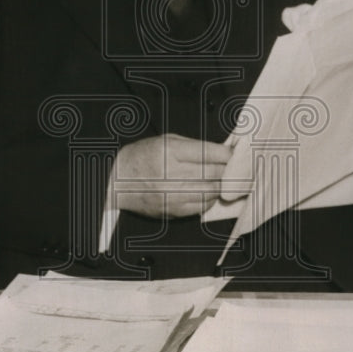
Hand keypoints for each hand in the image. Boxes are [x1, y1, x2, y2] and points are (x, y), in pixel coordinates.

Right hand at [111, 134, 231, 218]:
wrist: (118, 181)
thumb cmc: (143, 157)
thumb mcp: (166, 140)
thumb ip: (195, 146)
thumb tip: (222, 153)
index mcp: (170, 151)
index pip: (210, 153)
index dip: (227, 154)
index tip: (234, 154)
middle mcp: (171, 174)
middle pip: (214, 173)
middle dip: (227, 169)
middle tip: (233, 167)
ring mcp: (172, 195)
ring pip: (211, 191)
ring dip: (220, 185)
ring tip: (222, 179)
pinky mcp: (173, 210)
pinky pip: (202, 206)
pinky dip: (210, 198)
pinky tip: (208, 191)